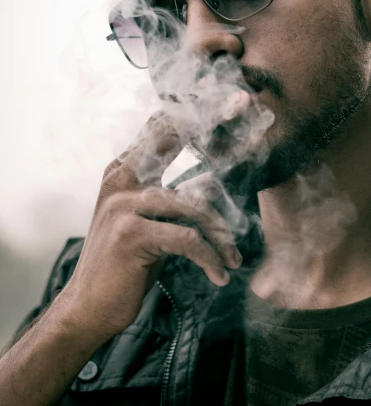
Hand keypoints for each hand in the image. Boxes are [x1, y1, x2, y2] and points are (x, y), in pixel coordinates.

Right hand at [58, 92, 249, 340]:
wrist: (90, 308)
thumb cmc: (125, 267)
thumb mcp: (154, 228)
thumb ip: (178, 203)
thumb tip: (214, 184)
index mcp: (123, 172)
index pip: (160, 129)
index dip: (193, 110)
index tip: (230, 97)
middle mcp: (120, 180)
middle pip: (172, 137)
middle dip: (211, 118)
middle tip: (245, 104)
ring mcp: (123, 205)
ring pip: (193, 206)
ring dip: (220, 236)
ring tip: (232, 259)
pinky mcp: (132, 234)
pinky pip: (188, 239)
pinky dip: (209, 259)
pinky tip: (219, 276)